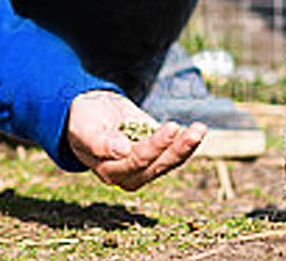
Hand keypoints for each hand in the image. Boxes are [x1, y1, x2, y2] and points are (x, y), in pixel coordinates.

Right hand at [67, 90, 206, 190]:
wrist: (91, 111)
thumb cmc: (84, 122)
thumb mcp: (86, 129)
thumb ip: (100, 142)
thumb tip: (122, 150)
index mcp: (110, 171)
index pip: (137, 161)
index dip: (155, 146)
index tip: (170, 128)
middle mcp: (130, 174)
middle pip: (157, 165)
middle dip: (178, 148)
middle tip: (194, 131)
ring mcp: (144, 164)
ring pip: (168, 161)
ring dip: (186, 147)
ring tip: (200, 129)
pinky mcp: (155, 153)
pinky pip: (172, 151)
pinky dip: (185, 142)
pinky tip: (198, 130)